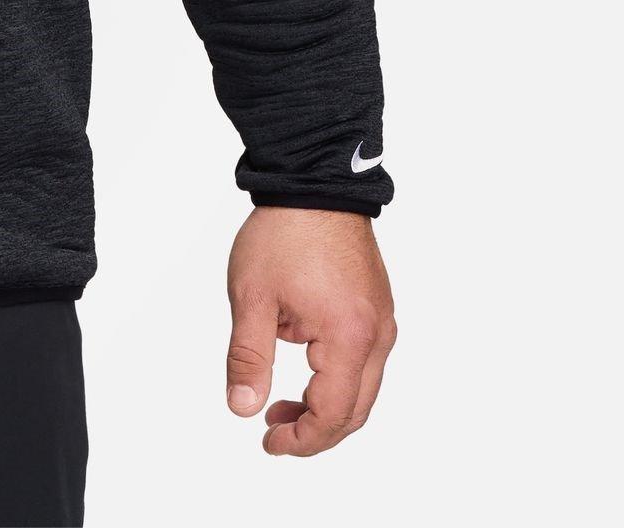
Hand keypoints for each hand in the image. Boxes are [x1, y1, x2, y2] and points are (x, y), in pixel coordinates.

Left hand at [224, 205, 396, 455]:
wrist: (314, 181)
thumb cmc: (283, 233)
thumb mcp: (252, 297)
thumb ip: (248, 357)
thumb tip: (241, 407)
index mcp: (348, 336)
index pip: (333, 413)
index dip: (301, 439)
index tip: (269, 442)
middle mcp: (377, 335)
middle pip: (356, 411)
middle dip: (315, 430)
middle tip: (273, 430)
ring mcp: (382, 321)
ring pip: (363, 388)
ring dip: (326, 405)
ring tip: (281, 402)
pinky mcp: (377, 307)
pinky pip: (364, 359)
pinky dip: (336, 377)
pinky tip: (301, 362)